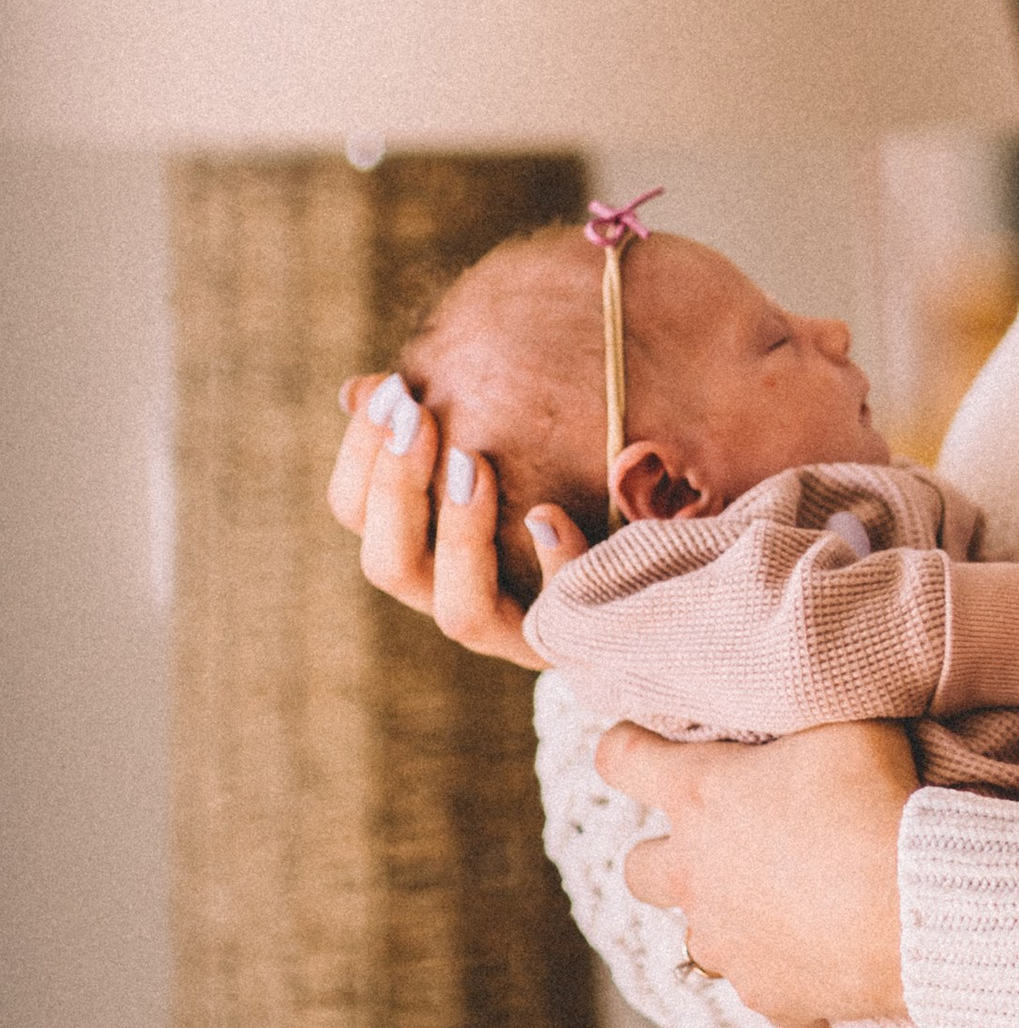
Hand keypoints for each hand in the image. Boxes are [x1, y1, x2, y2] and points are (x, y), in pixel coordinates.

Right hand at [326, 372, 584, 669]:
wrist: (655, 540)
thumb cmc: (569, 463)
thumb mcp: (501, 434)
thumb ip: (441, 417)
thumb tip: (360, 389)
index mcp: (423, 540)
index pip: (354, 509)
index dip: (361, 452)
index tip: (390, 388)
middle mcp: (456, 592)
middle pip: (389, 565)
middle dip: (396, 492)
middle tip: (419, 419)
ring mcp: (517, 627)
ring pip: (461, 614)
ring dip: (461, 538)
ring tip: (473, 465)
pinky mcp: (577, 639)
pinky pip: (556, 623)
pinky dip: (552, 566)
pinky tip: (551, 513)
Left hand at [603, 719, 914, 1027]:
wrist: (920, 901)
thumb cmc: (878, 799)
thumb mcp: (844, 724)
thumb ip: (806, 715)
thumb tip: (809, 698)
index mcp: (700, 797)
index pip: (622, 760)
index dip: (625, 748)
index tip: (638, 747)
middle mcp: (696, 877)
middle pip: (639, 870)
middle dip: (665, 859)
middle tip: (717, 846)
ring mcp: (728, 944)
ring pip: (702, 939)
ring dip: (732, 922)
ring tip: (789, 906)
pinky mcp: (769, 995)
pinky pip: (770, 993)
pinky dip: (793, 979)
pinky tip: (831, 960)